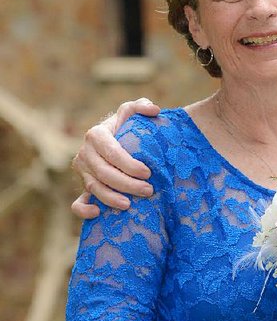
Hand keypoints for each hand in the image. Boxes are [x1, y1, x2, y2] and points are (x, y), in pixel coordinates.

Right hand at [71, 98, 160, 217]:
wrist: (115, 142)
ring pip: (93, 188)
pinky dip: (84, 210)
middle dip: (126, 184)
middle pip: (104, 173)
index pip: (112, 153)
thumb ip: (141, 107)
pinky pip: (77, 203)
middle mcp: (85, 153)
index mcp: (96, 135)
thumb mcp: (131, 113)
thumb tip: (155, 110)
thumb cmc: (126, 128)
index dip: (129, 165)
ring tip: (130, 205)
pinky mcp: (82, 187)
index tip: (148, 173)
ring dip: (111, 198)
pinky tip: (98, 213)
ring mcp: (82, 172)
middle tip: (148, 190)